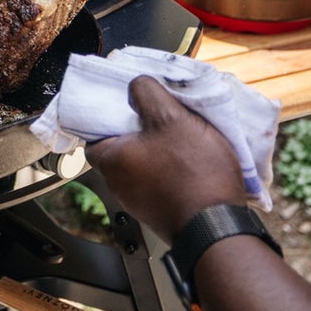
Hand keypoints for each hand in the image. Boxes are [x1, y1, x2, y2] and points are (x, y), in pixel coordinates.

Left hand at [85, 77, 248, 242]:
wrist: (218, 225)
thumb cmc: (192, 172)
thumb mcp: (170, 116)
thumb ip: (147, 93)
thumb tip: (136, 85)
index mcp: (111, 160)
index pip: (92, 132)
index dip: (107, 113)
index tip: (127, 102)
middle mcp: (119, 185)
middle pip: (121, 146)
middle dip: (140, 128)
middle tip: (160, 113)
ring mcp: (139, 201)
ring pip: (143, 162)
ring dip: (158, 147)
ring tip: (181, 133)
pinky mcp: (161, 211)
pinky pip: (159, 179)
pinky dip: (170, 166)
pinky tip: (192, 158)